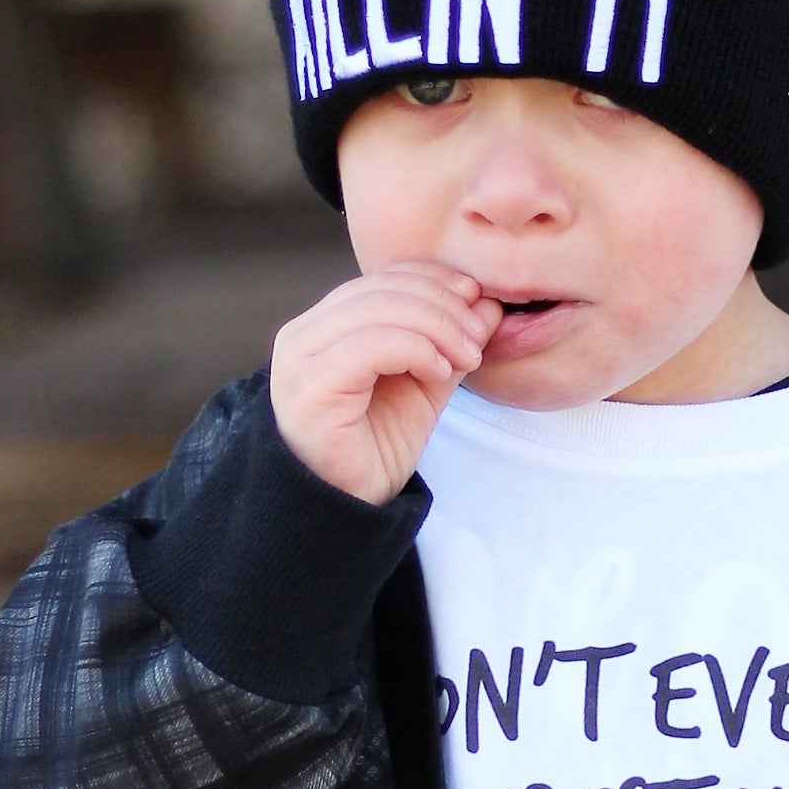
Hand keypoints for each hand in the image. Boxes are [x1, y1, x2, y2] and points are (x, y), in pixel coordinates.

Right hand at [270, 265, 491, 504]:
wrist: (349, 508)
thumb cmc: (377, 448)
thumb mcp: (424, 385)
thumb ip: (449, 343)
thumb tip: (488, 304)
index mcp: (324, 327)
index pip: (382, 279)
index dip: (434, 280)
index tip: (477, 300)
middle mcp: (303, 336)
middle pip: (381, 289)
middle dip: (442, 305)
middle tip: (478, 334)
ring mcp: (301, 360)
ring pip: (377, 310)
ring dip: (436, 326)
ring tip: (466, 356)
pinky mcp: (310, 387)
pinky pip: (370, 345)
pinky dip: (415, 348)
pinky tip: (438, 370)